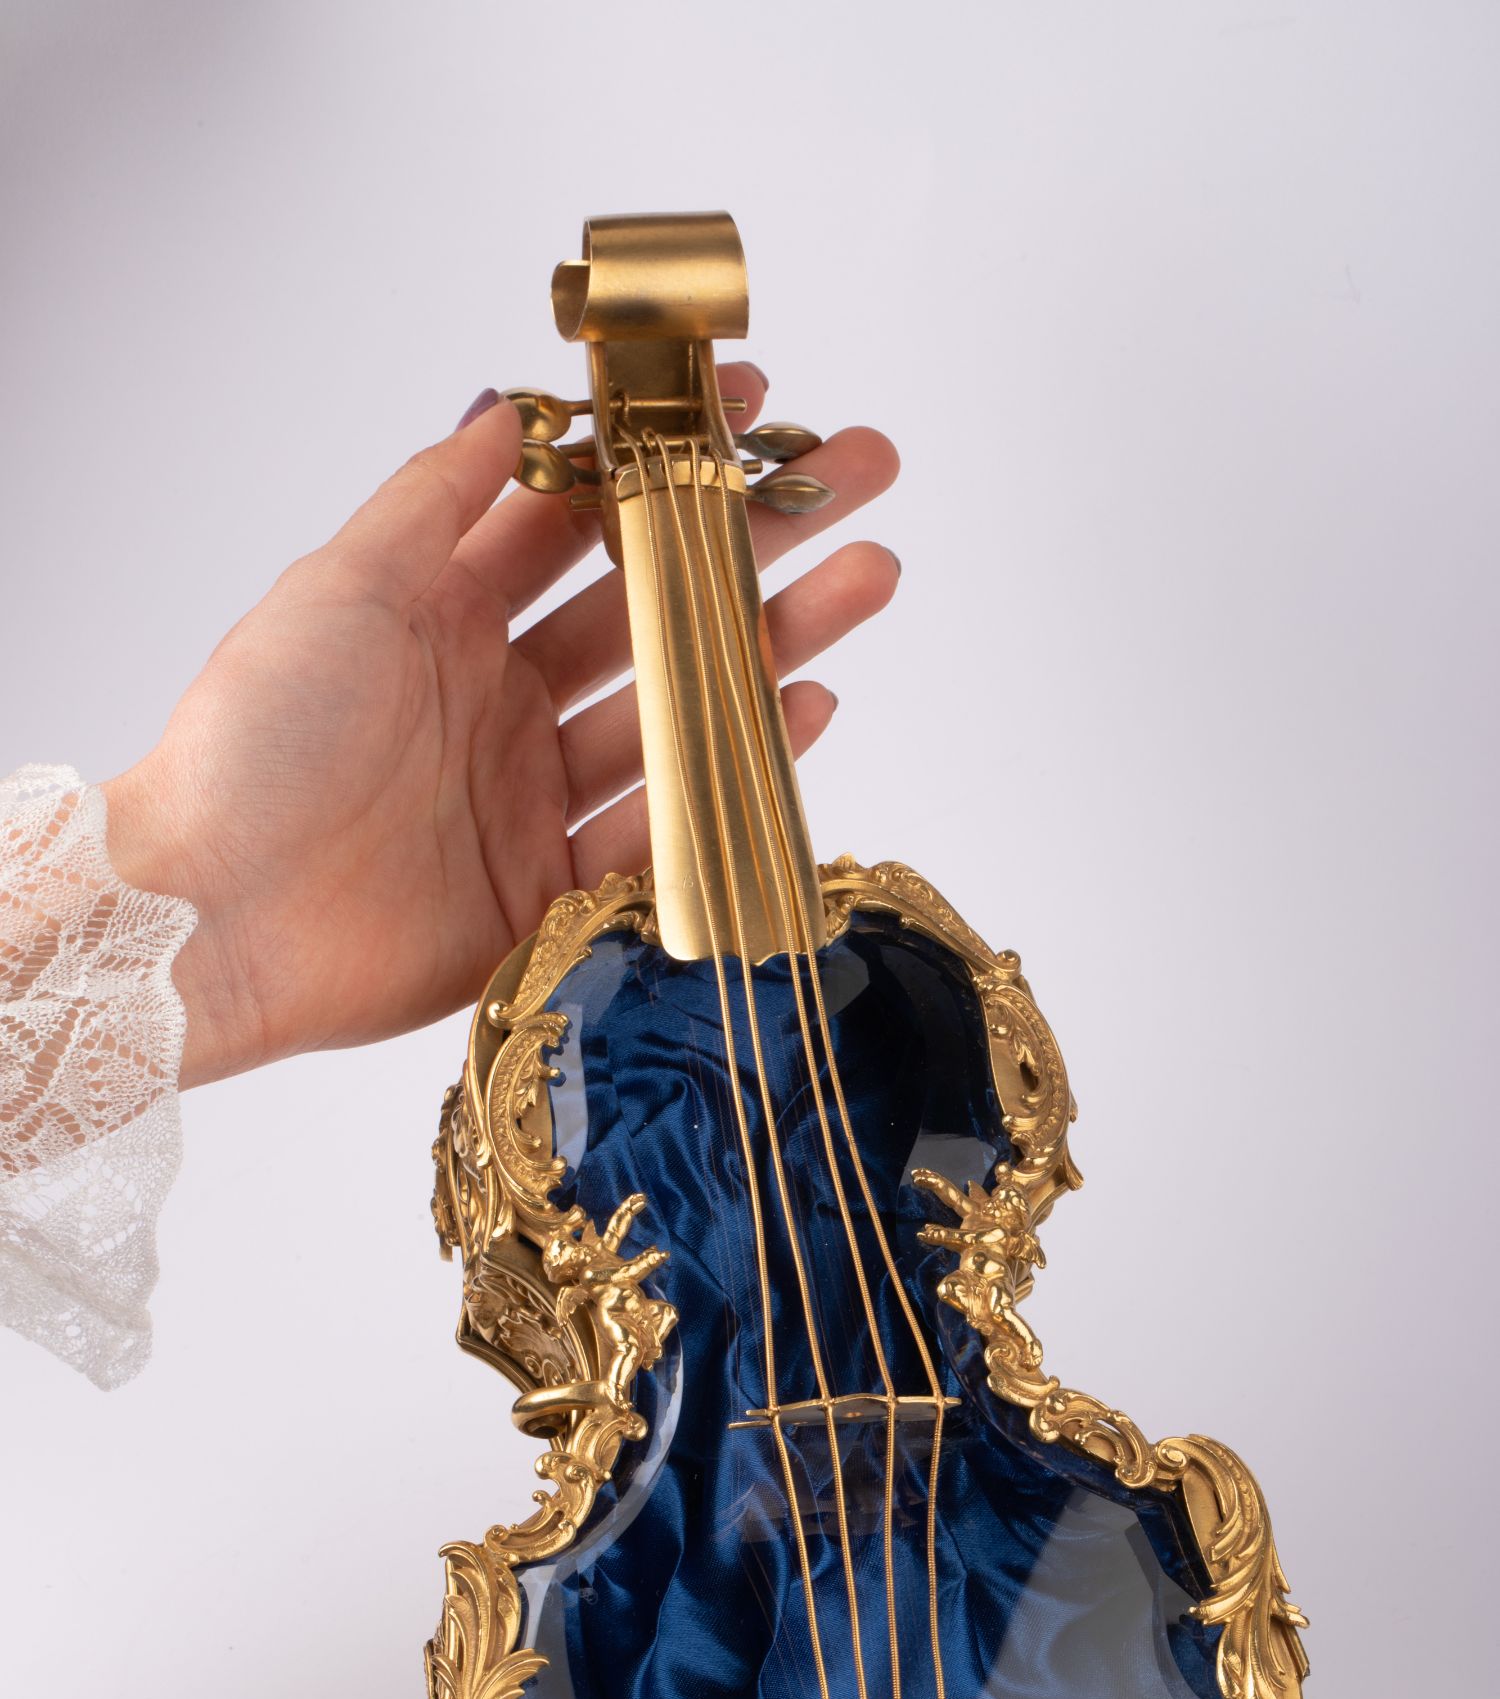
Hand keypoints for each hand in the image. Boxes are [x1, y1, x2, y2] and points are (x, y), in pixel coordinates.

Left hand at [104, 370, 899, 1085]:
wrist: (218, 915)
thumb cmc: (258, 740)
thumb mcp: (340, 588)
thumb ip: (433, 503)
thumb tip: (509, 407)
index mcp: (443, 615)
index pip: (579, 520)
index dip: (663, 461)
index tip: (749, 405)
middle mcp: (498, 697)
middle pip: (651, 606)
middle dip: (755, 542)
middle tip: (855, 480)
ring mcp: (530, 791)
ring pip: (675, 705)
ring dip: (773, 641)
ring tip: (867, 579)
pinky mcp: (550, 884)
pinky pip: (662, 821)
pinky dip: (736, 766)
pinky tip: (808, 705)